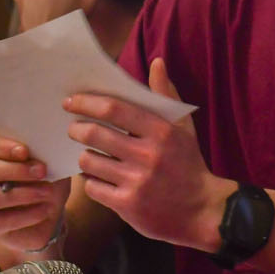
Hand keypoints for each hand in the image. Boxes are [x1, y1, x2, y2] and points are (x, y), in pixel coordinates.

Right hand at [0, 137, 67, 251]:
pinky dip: (24, 216)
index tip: (25, 151)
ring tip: (46, 192)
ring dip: (21, 194)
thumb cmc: (44, 181)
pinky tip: (43, 210)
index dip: (2, 148)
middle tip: (42, 171)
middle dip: (13, 170)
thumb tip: (45, 152)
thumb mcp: (49, 166)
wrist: (47, 213)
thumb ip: (43, 157)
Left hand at [68, 58, 229, 250]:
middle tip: (72, 128)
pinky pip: (92, 187)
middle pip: (94, 134)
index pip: (115, 109)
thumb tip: (157, 62)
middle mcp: (147, 155)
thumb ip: (166, 95)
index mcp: (161, 131)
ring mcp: (136, 181)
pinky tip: (99, 179)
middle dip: (76, 128)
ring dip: (84, 156)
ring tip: (88, 154)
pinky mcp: (127, 205)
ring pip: (89, 161)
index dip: (87, 102)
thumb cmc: (188, 164)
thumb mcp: (183, 128)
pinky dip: (91, 182)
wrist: (202, 211)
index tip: (71, 101)